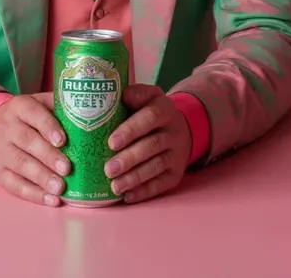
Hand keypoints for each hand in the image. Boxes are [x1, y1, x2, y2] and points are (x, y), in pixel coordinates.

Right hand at [0, 92, 69, 207]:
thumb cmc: (26, 117)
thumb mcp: (39, 104)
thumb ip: (59, 108)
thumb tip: (89, 115)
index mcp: (19, 107)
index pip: (33, 114)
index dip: (48, 127)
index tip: (63, 141)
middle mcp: (6, 127)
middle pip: (27, 141)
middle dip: (48, 156)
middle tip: (67, 168)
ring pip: (20, 164)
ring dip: (42, 178)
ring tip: (60, 187)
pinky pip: (14, 185)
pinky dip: (34, 194)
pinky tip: (51, 199)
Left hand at [105, 84, 191, 203]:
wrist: (182, 127)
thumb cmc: (152, 111)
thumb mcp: (147, 96)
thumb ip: (133, 94)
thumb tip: (115, 95)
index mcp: (164, 109)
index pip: (150, 117)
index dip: (131, 130)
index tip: (112, 142)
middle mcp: (174, 131)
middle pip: (152, 145)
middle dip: (129, 159)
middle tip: (108, 169)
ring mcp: (177, 153)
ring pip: (157, 166)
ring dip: (135, 178)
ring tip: (115, 186)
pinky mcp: (177, 173)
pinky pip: (162, 184)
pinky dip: (145, 191)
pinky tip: (128, 196)